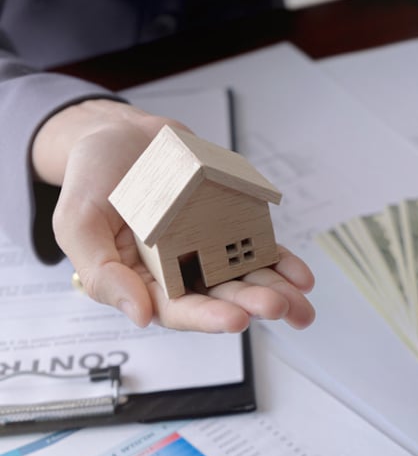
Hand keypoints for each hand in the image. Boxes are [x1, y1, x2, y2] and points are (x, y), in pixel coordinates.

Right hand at [33, 99, 314, 331]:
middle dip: (251, 303)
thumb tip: (139, 316)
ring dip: (274, 291)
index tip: (236, 319)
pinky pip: (257, 247)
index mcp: (142, 280)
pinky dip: (280, 261)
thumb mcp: (77, 223)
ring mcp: (207, 248)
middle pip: (220, 296)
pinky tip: (300, 275)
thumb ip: (101, 273)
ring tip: (301, 302)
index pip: (177, 310)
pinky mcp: (228, 225)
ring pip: (245, 277)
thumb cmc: (92, 179)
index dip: (207, 317)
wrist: (122, 135)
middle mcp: (179, 271)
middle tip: (278, 306)